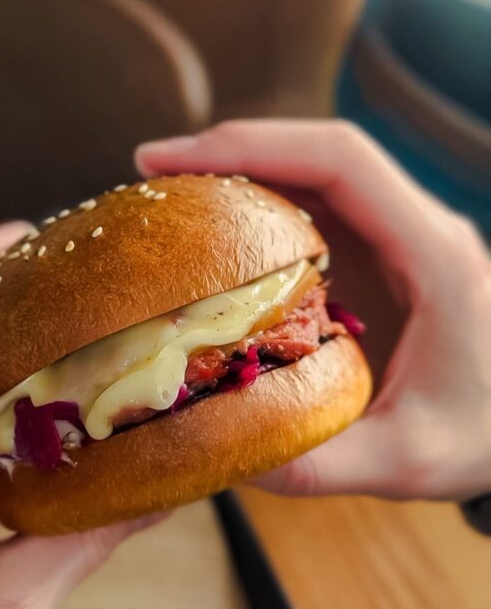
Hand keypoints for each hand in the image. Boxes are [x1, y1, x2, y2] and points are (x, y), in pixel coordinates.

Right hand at [137, 120, 490, 501]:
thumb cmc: (485, 437)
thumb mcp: (406, 461)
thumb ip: (316, 463)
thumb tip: (218, 453)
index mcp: (433, 254)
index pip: (342, 161)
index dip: (253, 145)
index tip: (173, 161)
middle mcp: (418, 228)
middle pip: (319, 153)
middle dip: (231, 151)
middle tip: (152, 177)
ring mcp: (401, 239)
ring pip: (316, 176)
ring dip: (242, 176)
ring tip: (169, 200)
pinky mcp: (384, 258)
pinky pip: (318, 214)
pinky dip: (261, 214)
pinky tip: (214, 241)